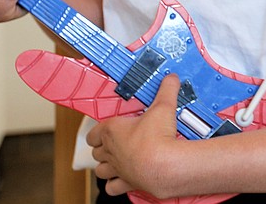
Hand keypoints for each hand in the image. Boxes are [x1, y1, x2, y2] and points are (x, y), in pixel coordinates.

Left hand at [87, 74, 182, 197]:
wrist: (164, 165)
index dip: (98, 131)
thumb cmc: (157, 138)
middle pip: (96, 151)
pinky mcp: (126, 183)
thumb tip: (171, 78)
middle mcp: (111, 151)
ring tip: (113, 162)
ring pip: (100, 170)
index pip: (94, 132)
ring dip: (104, 166)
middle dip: (102, 148)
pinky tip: (121, 180)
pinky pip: (112, 187)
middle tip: (114, 143)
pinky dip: (114, 184)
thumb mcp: (163, 107)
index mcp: (113, 131)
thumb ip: (166, 90)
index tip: (106, 128)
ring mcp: (117, 169)